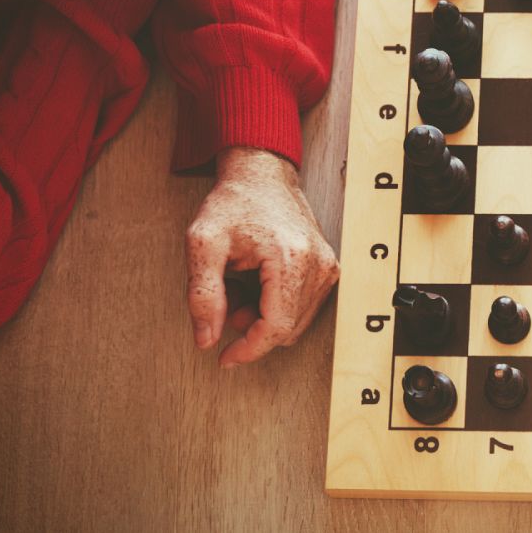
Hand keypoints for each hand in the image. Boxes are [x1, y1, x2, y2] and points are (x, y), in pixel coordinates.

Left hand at [185, 146, 340, 367]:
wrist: (262, 175)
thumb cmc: (235, 202)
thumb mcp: (203, 245)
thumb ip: (203, 296)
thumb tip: (207, 339)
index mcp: (291, 258)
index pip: (276, 327)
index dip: (248, 350)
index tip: (226, 358)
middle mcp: (318, 264)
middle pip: (288, 329)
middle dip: (252, 328)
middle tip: (225, 301)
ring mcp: (328, 266)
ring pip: (296, 322)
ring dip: (263, 317)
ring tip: (239, 287)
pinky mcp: (328, 268)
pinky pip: (303, 307)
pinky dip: (276, 306)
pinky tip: (257, 285)